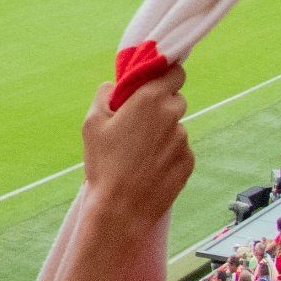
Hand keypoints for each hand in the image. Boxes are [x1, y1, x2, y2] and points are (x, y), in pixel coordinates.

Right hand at [84, 65, 195, 234]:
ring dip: (162, 133)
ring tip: (137, 153)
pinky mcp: (189, 162)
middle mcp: (172, 116)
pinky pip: (179, 150)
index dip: (165, 74)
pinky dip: (167, 154)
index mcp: (150, 100)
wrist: (121, 209)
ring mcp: (184, 141)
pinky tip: (147, 167)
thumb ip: (104, 96)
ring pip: (175, 127)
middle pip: (175, 99)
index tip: (153, 81)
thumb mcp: (92, 124)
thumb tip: (114, 86)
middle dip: (159, 106)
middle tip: (136, 122)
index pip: (174, 72)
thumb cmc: (104, 164)